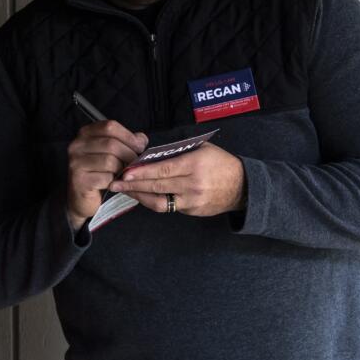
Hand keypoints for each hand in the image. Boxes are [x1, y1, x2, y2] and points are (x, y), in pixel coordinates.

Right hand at [67, 120, 148, 231]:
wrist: (82, 198)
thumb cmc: (100, 173)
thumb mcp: (113, 153)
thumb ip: (126, 143)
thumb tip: (141, 139)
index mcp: (85, 134)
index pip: (109, 126)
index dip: (128, 136)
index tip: (139, 146)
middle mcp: (77, 145)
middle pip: (111, 144)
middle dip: (129, 155)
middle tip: (135, 164)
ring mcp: (76, 162)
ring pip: (110, 161)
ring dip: (122, 170)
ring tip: (124, 174)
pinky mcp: (79, 180)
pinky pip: (106, 178)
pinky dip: (114, 182)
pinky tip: (114, 183)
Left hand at [108, 143, 245, 216]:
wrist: (243, 186)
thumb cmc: (220, 162)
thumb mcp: (202, 148)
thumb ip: (177, 151)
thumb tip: (149, 153)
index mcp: (194, 165)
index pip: (163, 170)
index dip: (142, 172)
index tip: (126, 172)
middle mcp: (192, 185)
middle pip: (157, 186)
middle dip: (134, 185)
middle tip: (116, 182)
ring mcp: (192, 200)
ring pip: (160, 201)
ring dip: (139, 196)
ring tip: (125, 190)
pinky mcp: (192, 211)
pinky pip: (168, 207)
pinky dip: (153, 200)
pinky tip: (142, 195)